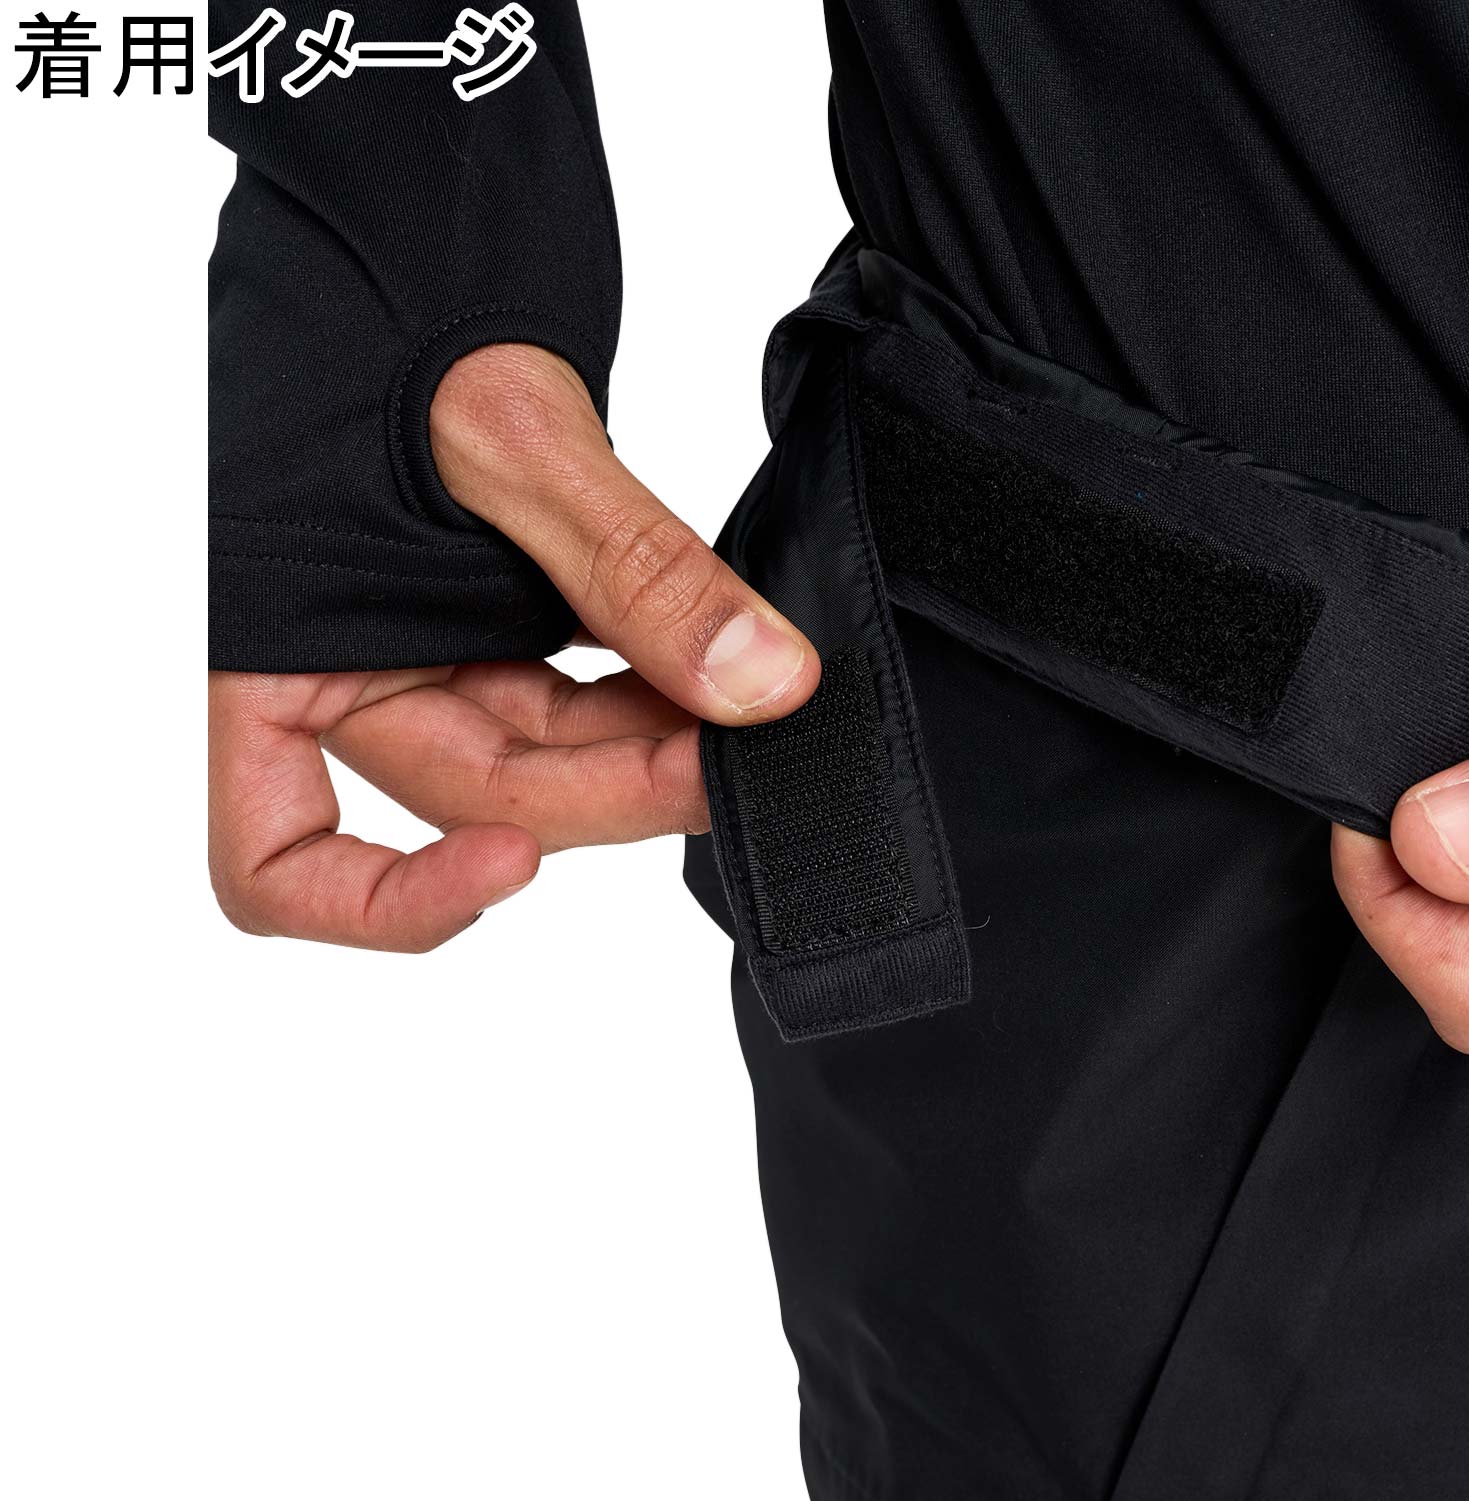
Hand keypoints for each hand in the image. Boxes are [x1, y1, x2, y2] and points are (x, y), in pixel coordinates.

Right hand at [209, 344, 818, 951]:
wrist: (422, 200)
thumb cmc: (397, 288)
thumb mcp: (515, 433)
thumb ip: (636, 569)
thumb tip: (762, 687)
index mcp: (282, 644)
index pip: (277, 856)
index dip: (385, 904)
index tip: (513, 869)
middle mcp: (348, 669)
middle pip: (477, 801)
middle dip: (615, 790)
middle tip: (742, 750)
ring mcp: (430, 649)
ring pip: (548, 757)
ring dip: (652, 746)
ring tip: (749, 707)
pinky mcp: (502, 620)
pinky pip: (580, 699)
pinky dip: (653, 693)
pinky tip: (722, 671)